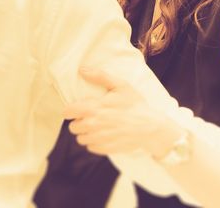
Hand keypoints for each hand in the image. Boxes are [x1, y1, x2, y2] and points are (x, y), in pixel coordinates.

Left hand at [64, 68, 181, 156]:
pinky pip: (91, 147)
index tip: (76, 109)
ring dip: (85, 133)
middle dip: (79, 121)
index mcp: (94, 108)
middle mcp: (93, 125)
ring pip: (80, 138)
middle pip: (73, 127)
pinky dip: (94, 142)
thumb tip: (82, 70)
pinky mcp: (105, 149)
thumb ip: (100, 76)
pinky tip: (104, 135)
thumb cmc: (135, 104)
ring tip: (97, 126)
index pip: (68, 112)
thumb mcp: (120, 85)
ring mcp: (99, 139)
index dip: (70, 110)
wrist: (150, 127)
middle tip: (90, 117)